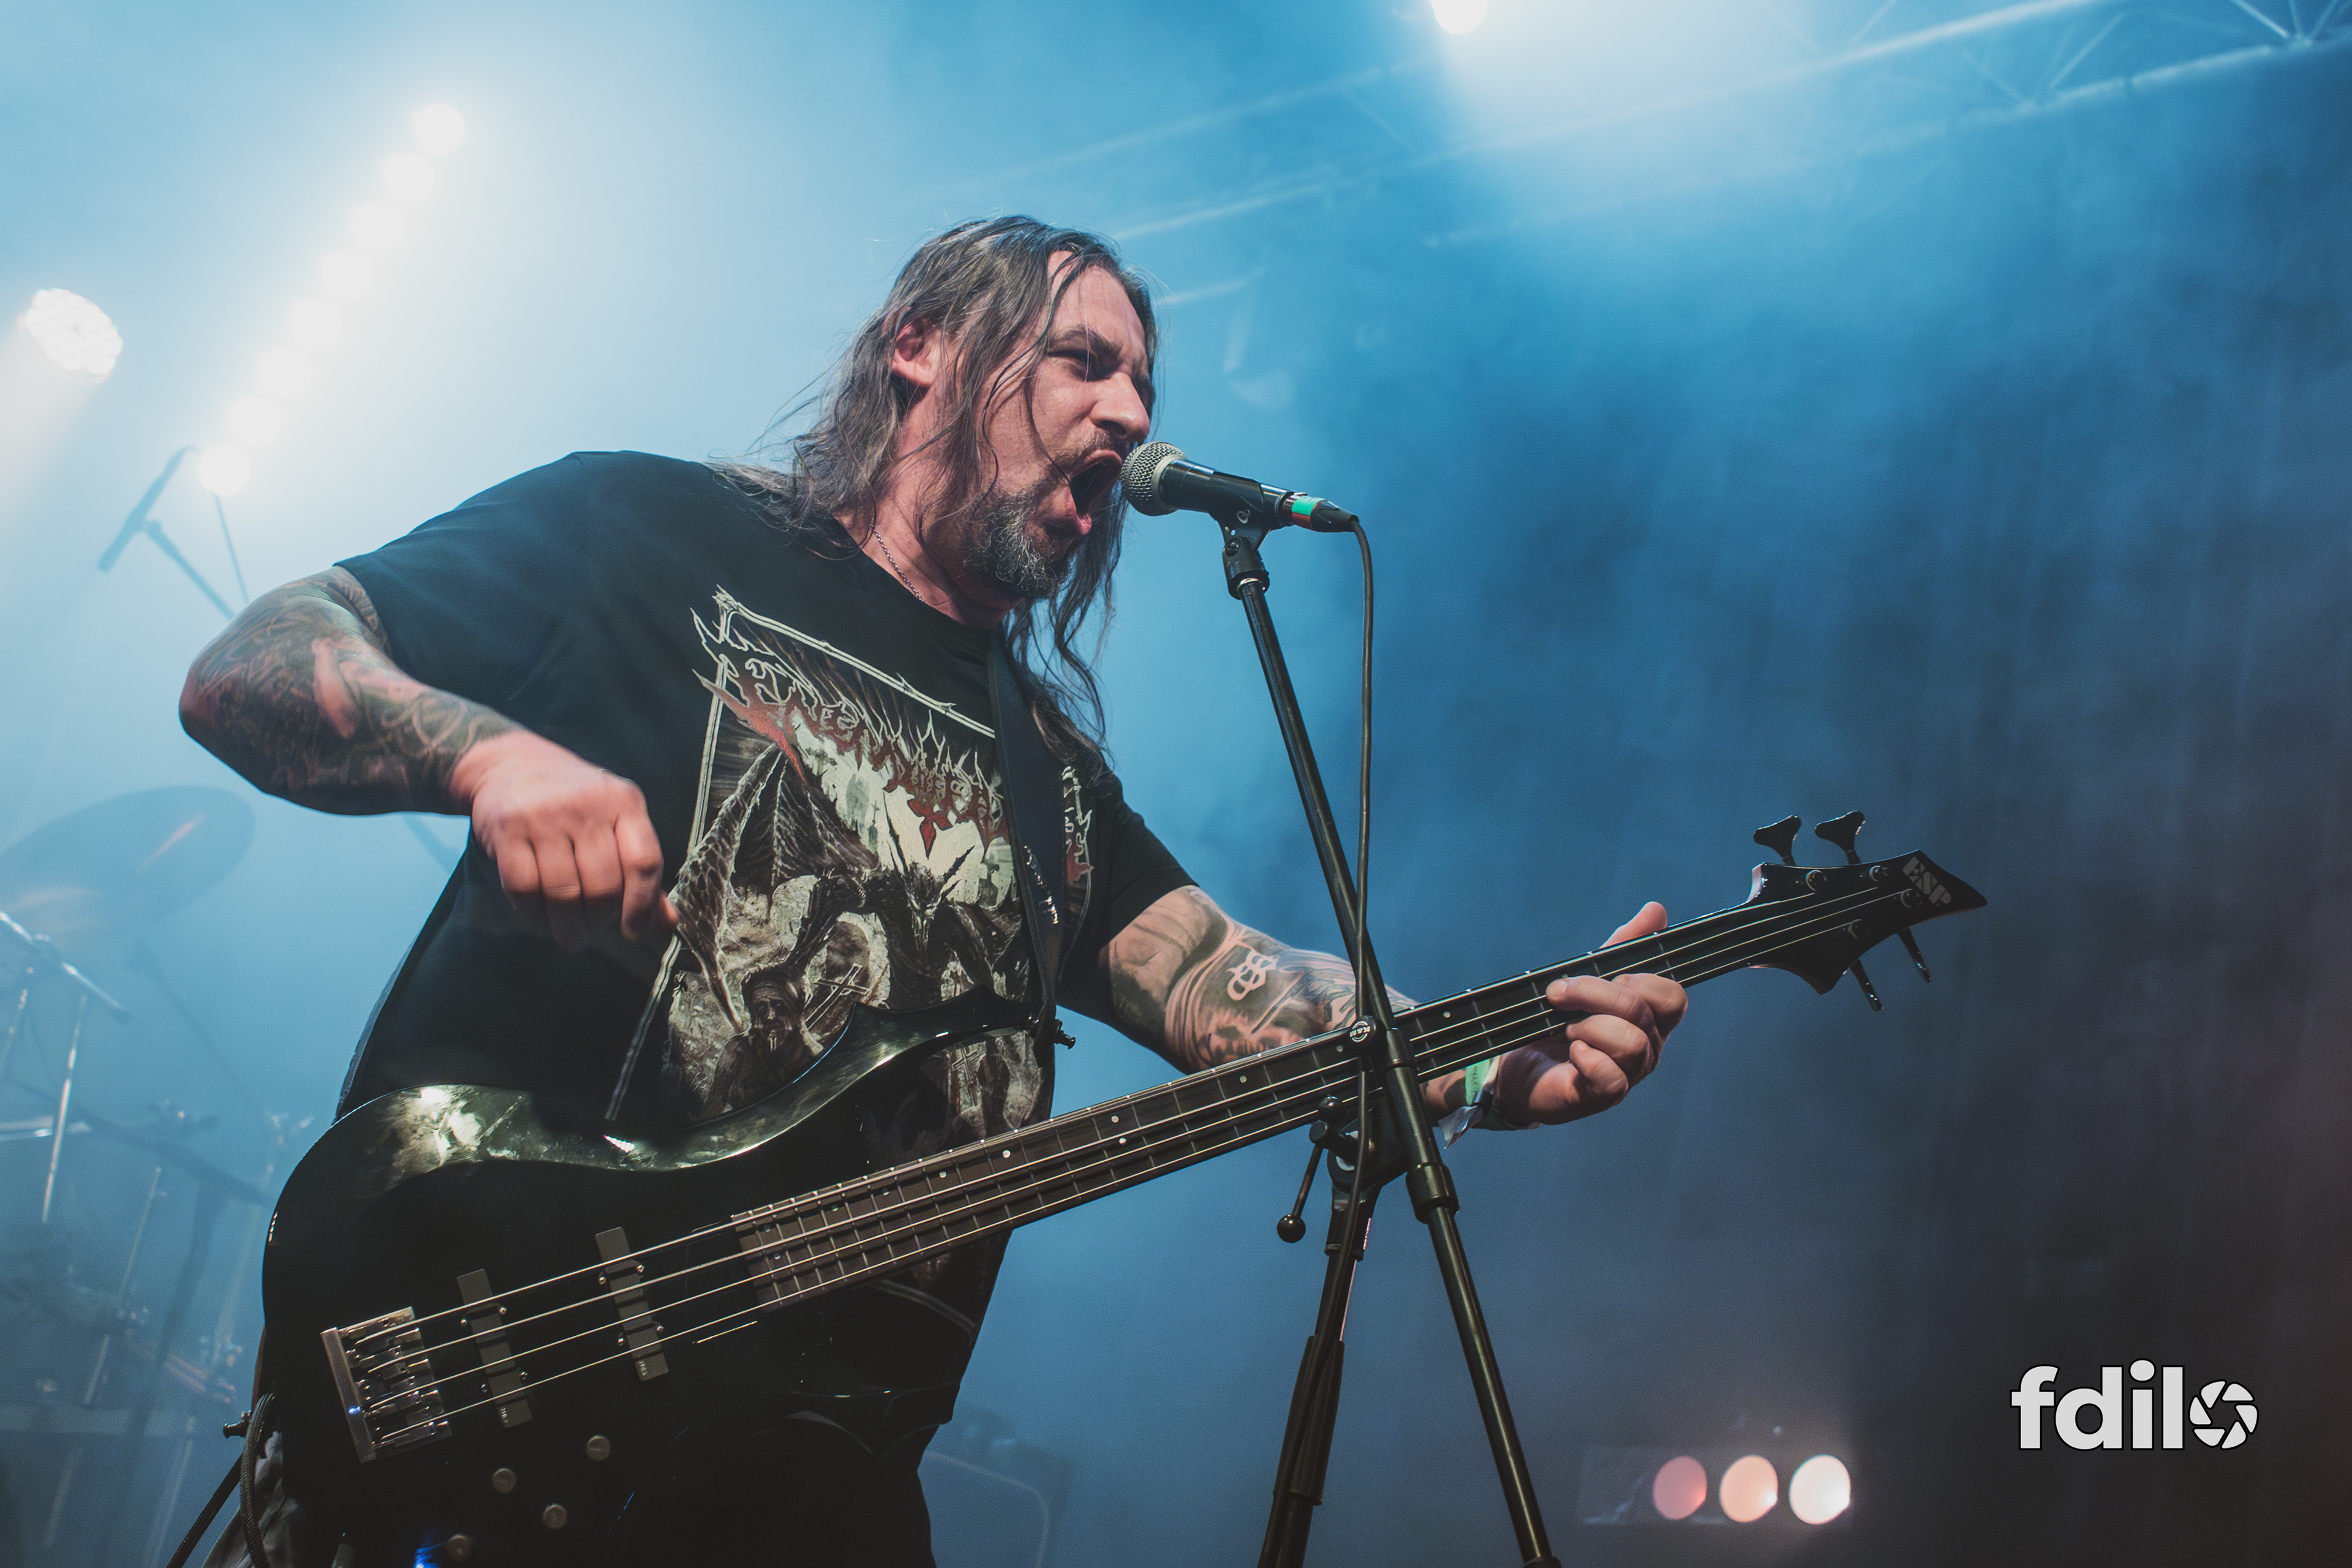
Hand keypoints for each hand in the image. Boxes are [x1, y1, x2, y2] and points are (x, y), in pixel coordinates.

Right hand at [449, 730, 678, 951]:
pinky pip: (524, 888)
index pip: (644, 861)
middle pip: (603, 884)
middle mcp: (587, 806)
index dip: (642, 905)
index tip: (635, 932)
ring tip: (570, 937)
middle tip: (593, 930)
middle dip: (600, 920)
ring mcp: (544, 816)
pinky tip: (540, 916)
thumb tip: (668, 924)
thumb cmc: (575, 800)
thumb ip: (640, 870)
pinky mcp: (506, 828)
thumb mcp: (615, 819)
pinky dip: (533, 912)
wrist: (509, 762)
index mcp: (624, 802)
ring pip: (563, 892)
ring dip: (567, 926)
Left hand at [1493, 901, 1687, 1124]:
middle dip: (1596, 993)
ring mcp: (1629, 1074)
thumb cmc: (1559, 1021)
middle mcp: (1648, 1047)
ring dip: (1589, 1026)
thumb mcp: (1590, 976)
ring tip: (1566, 1029)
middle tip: (1560, 995)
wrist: (1518, 1064)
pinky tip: (1572, 1053)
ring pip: (1631, 1043)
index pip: (1672, 996)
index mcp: (1650, 1018)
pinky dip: (1588, 1059)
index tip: (1601, 974)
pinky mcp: (1602, 1096)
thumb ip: (1623, 946)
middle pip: (1643, 1011)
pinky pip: (1613, 1079)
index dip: (1639, 978)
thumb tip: (1656, 910)